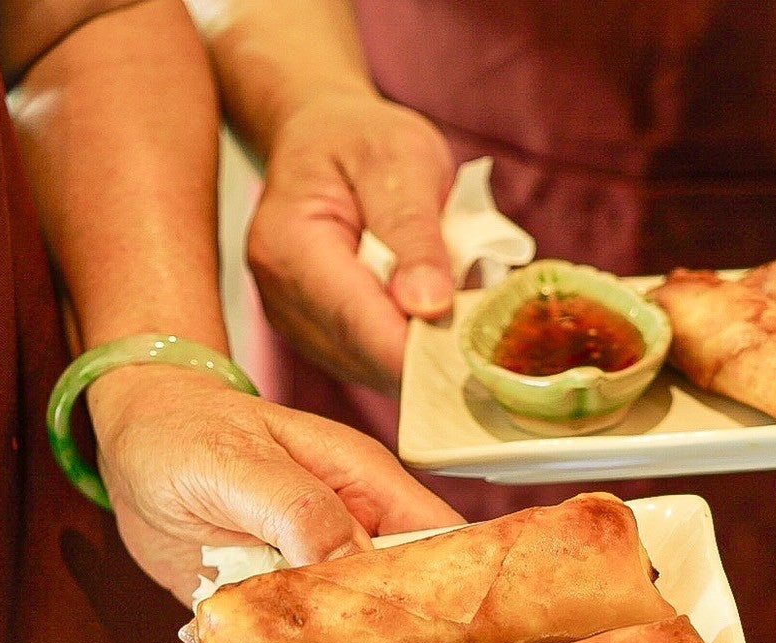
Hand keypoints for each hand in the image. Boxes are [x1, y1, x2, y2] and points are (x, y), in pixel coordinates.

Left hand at [89, 365, 463, 601]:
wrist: (131, 446)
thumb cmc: (191, 432)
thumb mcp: (241, 462)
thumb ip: (300, 509)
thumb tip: (353, 565)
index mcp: (369, 490)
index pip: (445, 542)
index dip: (463, 586)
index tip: (462, 639)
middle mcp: (355, 538)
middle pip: (408, 600)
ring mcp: (316, 577)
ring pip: (355, 632)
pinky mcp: (278, 607)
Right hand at [249, 92, 455, 394]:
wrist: (324, 139)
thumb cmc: (364, 140)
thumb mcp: (402, 159)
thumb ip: (414, 232)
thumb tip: (428, 307)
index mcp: (289, 245)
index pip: (358, 322)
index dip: (421, 351)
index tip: (481, 363)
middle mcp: (281, 296)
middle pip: (367, 355)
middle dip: (433, 352)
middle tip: (494, 338)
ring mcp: (297, 324)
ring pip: (375, 370)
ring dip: (427, 352)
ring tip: (464, 312)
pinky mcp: (320, 340)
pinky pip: (375, 364)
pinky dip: (414, 349)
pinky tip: (440, 319)